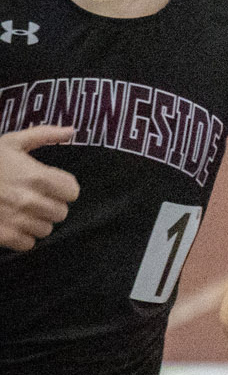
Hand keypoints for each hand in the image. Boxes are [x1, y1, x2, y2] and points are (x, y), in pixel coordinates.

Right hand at [0, 126, 79, 251]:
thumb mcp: (11, 142)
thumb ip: (43, 135)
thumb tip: (71, 130)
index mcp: (37, 177)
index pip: (72, 192)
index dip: (62, 188)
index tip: (50, 185)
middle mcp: (30, 200)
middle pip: (61, 212)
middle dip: (49, 205)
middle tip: (32, 197)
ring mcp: (16, 220)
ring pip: (45, 229)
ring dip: (36, 221)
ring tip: (19, 210)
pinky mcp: (4, 236)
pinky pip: (28, 244)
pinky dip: (21, 236)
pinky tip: (11, 223)